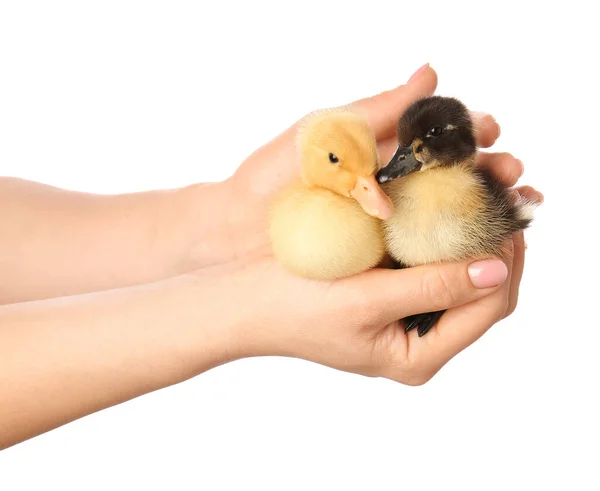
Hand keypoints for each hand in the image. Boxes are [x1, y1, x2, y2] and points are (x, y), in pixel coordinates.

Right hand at [208, 64, 543, 383]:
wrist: (244, 302)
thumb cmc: (294, 306)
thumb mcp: (368, 300)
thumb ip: (433, 288)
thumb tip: (495, 271)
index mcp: (417, 355)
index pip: (487, 309)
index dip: (506, 261)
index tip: (509, 215)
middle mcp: (418, 341)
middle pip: (483, 297)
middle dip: (498, 251)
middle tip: (502, 202)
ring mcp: (405, 319)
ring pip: (463, 280)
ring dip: (474, 242)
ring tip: (482, 202)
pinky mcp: (389, 296)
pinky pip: (433, 269)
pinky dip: (444, 241)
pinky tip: (444, 211)